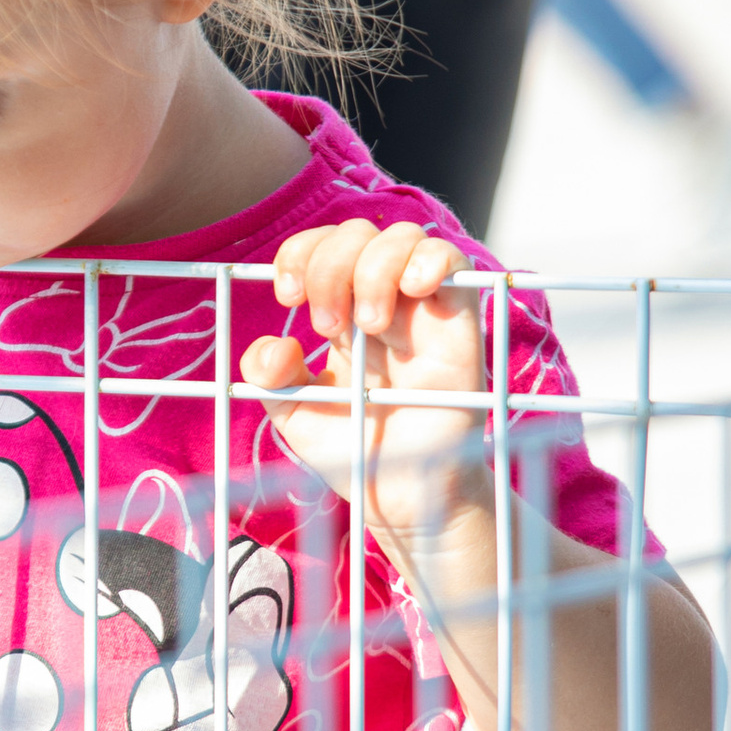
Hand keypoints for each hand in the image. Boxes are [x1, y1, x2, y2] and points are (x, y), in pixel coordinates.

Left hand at [242, 220, 490, 549]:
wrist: (402, 498)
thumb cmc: (354, 453)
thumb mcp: (295, 415)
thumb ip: (271, 379)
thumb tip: (270, 348)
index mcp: (343, 313)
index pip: (323, 245)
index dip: (301, 252)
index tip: (288, 296)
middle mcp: (385, 301)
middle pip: (359, 232)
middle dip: (332, 267)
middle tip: (328, 326)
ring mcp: (423, 309)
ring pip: (405, 235)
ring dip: (375, 267)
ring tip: (368, 324)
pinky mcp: (460, 325)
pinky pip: (457, 262)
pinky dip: (431, 259)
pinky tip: (411, 289)